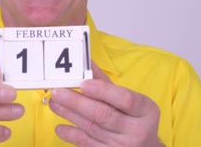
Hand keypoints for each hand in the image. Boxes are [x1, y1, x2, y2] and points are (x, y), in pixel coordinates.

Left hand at [49, 62, 163, 146]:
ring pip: (91, 128)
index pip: (125, 99)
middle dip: (77, 102)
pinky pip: (86, 144)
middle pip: (103, 115)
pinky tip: (60, 126)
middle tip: (58, 92)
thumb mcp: (129, 101)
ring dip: (69, 114)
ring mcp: (122, 146)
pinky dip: (71, 135)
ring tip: (54, 102)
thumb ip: (106, 83)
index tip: (83, 84)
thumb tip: (87, 62)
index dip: (103, 91)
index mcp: (145, 111)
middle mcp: (136, 130)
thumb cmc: (135, 119)